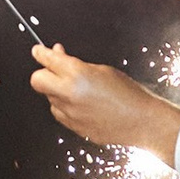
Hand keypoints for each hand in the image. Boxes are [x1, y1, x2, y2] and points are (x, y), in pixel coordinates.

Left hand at [30, 45, 179, 160]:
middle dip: (43, 73)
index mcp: (77, 75)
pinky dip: (65, 107)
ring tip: (78, 89)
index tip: (37, 50)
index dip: (40, 53)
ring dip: (56, 91)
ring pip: (49, 98)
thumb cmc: (128, 93)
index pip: (47, 60)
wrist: (142, 121)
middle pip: (37, 80)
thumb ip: (77, 64)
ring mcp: (70, 114)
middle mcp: (69, 94)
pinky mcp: (74, 128)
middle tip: (53, 70)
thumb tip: (59, 56)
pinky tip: (80, 104)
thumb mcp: (102, 70)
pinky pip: (60, 114)